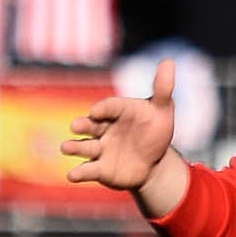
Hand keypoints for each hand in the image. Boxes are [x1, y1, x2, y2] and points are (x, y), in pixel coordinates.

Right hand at [63, 58, 190, 218]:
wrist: (154, 161)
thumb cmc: (155, 130)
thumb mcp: (162, 109)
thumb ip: (163, 88)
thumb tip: (169, 61)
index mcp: (118, 112)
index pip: (110, 107)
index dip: (104, 109)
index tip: (97, 112)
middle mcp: (104, 128)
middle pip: (90, 125)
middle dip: (82, 125)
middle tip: (76, 126)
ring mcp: (100, 149)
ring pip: (84, 147)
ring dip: (74, 147)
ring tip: (66, 148)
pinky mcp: (100, 169)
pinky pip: (88, 170)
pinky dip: (79, 173)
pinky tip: (72, 175)